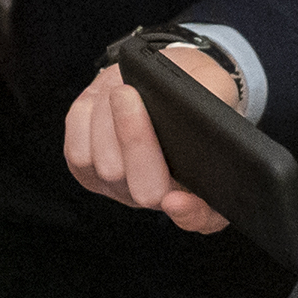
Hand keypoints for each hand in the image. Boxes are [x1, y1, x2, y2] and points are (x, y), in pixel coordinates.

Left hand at [62, 48, 236, 233]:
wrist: (165, 79)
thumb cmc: (197, 87)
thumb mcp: (220, 89)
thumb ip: (215, 106)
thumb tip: (187, 115)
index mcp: (206, 187)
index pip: (203, 218)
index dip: (189, 212)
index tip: (176, 199)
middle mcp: (163, 198)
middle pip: (145, 191)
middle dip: (135, 140)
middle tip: (129, 95)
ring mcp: (124, 189)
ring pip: (107, 167)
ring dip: (108, 119)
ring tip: (122, 89)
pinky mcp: (90, 173)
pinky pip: (78, 154)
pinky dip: (86, 120)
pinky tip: (101, 103)